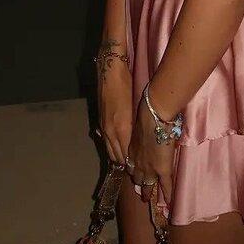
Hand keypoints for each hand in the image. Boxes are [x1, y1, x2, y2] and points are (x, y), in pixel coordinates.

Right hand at [95, 41, 132, 166]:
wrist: (109, 71)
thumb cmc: (125, 86)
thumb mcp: (134, 107)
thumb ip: (135, 126)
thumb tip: (139, 141)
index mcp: (120, 128)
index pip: (126, 153)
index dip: (133, 163)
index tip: (142, 170)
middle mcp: (110, 130)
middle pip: (117, 154)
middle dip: (126, 163)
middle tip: (137, 171)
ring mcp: (104, 126)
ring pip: (110, 149)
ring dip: (118, 157)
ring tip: (128, 164)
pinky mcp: (101, 120)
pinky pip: (106, 141)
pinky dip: (113, 147)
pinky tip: (118, 150)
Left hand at [126, 92, 176, 209]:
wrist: (154, 118)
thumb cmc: (148, 117)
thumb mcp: (140, 127)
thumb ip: (142, 132)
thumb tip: (145, 128)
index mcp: (132, 151)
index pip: (131, 165)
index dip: (133, 170)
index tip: (134, 174)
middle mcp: (138, 162)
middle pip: (136, 176)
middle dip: (138, 184)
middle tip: (140, 191)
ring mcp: (149, 168)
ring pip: (147, 184)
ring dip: (148, 191)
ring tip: (148, 197)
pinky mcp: (162, 170)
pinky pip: (165, 185)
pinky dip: (167, 194)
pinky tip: (169, 202)